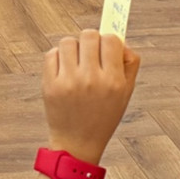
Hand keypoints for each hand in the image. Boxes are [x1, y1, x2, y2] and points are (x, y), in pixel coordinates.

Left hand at [41, 31, 141, 165]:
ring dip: (72, 48)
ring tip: (76, 62)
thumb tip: (120, 40)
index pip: (111, 39)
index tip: (106, 48)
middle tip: (90, 54)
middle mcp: (91, 80)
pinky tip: (64, 69)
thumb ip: (129, 63)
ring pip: (68, 41)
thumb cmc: (104, 115)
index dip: (109, 41)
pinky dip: (57, 57)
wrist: (77, 143)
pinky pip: (51, 54)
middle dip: (90, 41)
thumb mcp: (126, 93)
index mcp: (113, 81)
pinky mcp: (50, 85)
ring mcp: (69, 82)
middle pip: (89, 35)